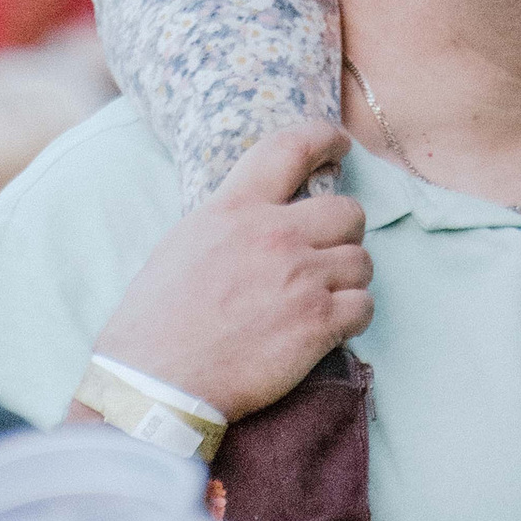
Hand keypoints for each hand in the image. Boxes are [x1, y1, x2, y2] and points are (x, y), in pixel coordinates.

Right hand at [87, 124, 371, 418]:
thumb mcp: (186, 241)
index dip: (325, 138)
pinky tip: (330, 327)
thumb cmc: (157, 319)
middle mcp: (275, 234)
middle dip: (345, 232)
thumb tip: (262, 213)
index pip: (292, 147)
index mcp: (236, 207)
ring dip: (349, 279)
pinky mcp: (317, 324)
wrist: (156, 382)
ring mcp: (300, 278)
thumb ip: (232, 219)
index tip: (341, 145)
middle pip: (348, 211)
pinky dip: (353, 317)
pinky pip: (364, 307)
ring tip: (324, 297)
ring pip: (362, 261)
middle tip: (328, 253)